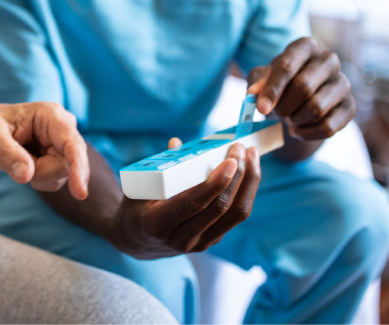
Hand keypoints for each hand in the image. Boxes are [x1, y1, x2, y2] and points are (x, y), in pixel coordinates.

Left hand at [0, 102, 88, 199]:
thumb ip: (7, 154)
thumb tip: (27, 175)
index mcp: (50, 115)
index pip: (71, 143)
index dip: (78, 166)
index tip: (80, 193)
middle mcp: (63, 127)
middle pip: (67, 164)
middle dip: (42, 173)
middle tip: (16, 166)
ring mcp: (63, 143)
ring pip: (61, 175)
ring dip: (38, 176)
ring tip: (18, 160)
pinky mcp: (61, 157)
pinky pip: (56, 180)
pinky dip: (39, 179)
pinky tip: (26, 165)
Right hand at [105, 142, 260, 258]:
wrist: (137, 241)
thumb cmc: (135, 207)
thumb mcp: (138, 187)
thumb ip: (158, 167)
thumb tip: (178, 143)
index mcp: (159, 224)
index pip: (194, 203)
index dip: (215, 182)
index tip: (230, 160)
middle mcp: (182, 239)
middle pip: (220, 208)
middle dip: (237, 176)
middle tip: (241, 148)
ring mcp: (200, 243)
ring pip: (235, 215)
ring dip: (248, 183)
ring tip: (253, 157)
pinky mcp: (212, 240)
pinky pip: (234, 217)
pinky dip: (245, 193)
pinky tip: (248, 173)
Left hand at [247, 37, 354, 141]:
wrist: (300, 98)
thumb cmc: (279, 83)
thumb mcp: (262, 78)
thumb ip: (256, 83)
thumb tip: (253, 94)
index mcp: (305, 46)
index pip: (287, 67)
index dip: (272, 90)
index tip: (260, 109)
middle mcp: (329, 60)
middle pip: (303, 87)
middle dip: (284, 106)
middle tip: (276, 113)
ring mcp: (343, 82)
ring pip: (316, 108)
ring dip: (295, 119)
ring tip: (288, 119)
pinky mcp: (350, 106)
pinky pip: (328, 127)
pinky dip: (307, 133)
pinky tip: (296, 131)